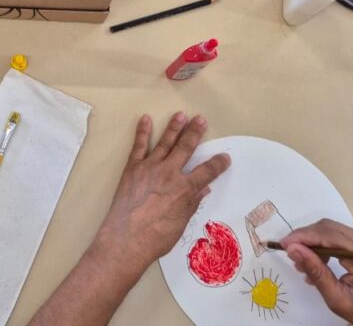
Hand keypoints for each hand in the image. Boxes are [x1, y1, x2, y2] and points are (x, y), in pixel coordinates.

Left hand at [92, 113, 230, 281]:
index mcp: (184, 189)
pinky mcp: (132, 168)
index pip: (207, 172)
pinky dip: (142, 132)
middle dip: (194, 133)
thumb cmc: (157, 237)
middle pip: (186, 148)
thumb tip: (204, 189)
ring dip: (174, 128)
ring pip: (165, 143)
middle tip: (201, 119)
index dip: (218, 163)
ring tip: (180, 114)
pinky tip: (145, 119)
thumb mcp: (180, 223)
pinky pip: (139, 146)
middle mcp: (169, 173)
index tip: (225, 156)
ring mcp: (150, 168)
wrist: (127, 238)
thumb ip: (192, 203)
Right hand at [281, 220, 352, 325]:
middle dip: (305, 238)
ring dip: (314, 241)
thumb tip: (293, 250)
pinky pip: (340, 236)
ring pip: (332, 229)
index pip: (328, 235)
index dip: (302, 237)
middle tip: (290, 255)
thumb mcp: (339, 300)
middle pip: (329, 228)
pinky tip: (318, 261)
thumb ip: (316, 273)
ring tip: (303, 263)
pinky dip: (324, 244)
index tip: (282, 246)